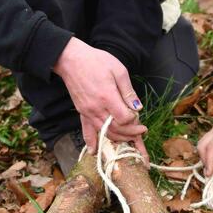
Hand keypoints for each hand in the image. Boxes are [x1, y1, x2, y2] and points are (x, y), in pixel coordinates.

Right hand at [53, 37, 146, 152]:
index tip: (139, 117)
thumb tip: (137, 107)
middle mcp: (96, 108)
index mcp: (107, 97)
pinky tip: (94, 152)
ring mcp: (87, 112)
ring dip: (118, 138)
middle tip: (141, 131)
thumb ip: (128, 91)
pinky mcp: (81, 112)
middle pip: (116, 129)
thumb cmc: (96, 61)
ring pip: (104, 133)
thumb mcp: (119, 71)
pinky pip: (86, 131)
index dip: (134, 120)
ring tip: (129, 137)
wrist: (72, 60)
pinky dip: (91, 142)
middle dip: (131, 133)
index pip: (124, 118)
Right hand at [197, 67, 212, 175]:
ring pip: (203, 142)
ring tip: (211, 165)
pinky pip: (208, 138)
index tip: (210, 174)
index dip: (210, 162)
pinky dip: (208, 148)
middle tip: (210, 173)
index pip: (212, 149)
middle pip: (202, 146)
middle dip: (203, 160)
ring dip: (204, 154)